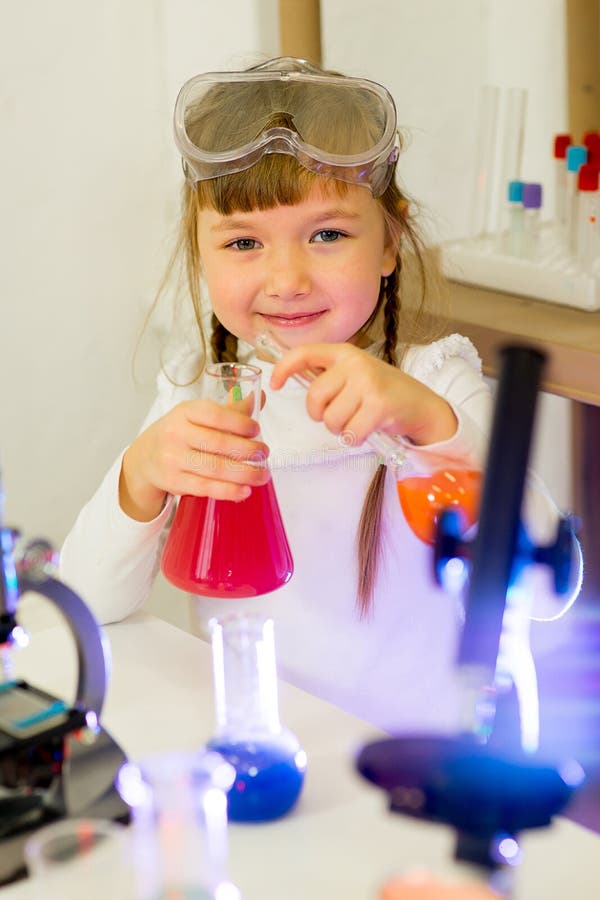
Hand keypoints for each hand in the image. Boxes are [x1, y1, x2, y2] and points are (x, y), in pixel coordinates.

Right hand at [119, 398, 269, 520]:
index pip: (214, 415)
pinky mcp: (174, 482)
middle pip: (218, 443)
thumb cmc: (179, 433)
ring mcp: (173, 459)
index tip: (256, 429)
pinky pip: (205, 488)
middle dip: (247, 450)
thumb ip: (229, 410)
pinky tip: (245, 491)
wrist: (145, 458)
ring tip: (262, 475)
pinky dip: (228, 491)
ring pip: (214, 468)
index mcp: (185, 412)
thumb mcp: (196, 415)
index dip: (238, 422)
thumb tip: (260, 397)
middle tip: (264, 454)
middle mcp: (176, 434)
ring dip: (244, 473)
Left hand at [270, 343, 457, 447]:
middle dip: (321, 415)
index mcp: (344, 353)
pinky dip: (355, 438)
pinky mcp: (379, 405)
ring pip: (331, 419)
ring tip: (358, 420)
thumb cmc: (382, 393)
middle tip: (340, 415)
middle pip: (314, 398)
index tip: (275, 384)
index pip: (304, 353)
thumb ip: (329, 376)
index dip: (283, 368)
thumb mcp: (354, 375)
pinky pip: (350, 433)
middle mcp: (355, 363)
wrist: (421, 405)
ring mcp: (368, 383)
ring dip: (341, 429)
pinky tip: (368, 429)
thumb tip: (288, 378)